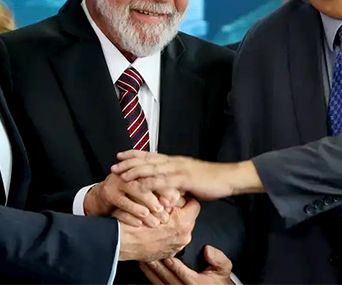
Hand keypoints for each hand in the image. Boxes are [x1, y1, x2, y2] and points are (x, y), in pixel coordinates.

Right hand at [85, 172, 180, 225]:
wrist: (98, 199)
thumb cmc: (124, 196)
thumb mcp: (141, 192)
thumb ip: (158, 193)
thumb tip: (180, 199)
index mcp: (139, 170)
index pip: (157, 173)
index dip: (168, 185)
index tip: (179, 197)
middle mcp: (129, 173)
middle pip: (147, 178)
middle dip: (160, 193)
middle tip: (170, 207)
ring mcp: (118, 181)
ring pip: (135, 188)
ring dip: (147, 202)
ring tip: (158, 214)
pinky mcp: (108, 193)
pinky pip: (121, 201)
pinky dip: (132, 210)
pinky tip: (141, 218)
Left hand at [112, 151, 254, 200]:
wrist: (228, 178)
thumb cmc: (211, 180)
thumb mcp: (190, 179)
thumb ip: (177, 181)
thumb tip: (167, 187)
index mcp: (174, 161)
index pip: (150, 155)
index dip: (134, 155)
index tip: (120, 155)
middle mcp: (174, 162)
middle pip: (147, 160)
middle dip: (129, 162)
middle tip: (114, 166)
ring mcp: (178, 169)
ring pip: (152, 168)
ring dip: (135, 171)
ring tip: (121, 175)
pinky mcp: (184, 179)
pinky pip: (163, 180)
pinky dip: (149, 182)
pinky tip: (139, 185)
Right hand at [119, 198, 200, 261]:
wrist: (120, 243)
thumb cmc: (133, 222)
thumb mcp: (152, 202)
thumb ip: (169, 197)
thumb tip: (178, 193)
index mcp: (183, 222)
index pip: (194, 204)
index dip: (185, 197)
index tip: (178, 196)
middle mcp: (183, 236)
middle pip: (188, 217)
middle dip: (179, 211)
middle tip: (165, 206)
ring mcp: (176, 246)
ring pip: (180, 228)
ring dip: (172, 223)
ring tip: (159, 219)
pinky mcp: (168, 253)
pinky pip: (172, 239)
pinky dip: (166, 234)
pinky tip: (155, 230)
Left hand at [140, 245, 233, 283]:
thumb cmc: (219, 283)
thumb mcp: (224, 269)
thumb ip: (218, 258)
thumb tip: (207, 250)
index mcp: (195, 283)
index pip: (179, 271)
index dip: (170, 261)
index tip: (163, 251)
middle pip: (166, 276)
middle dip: (156, 264)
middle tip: (147, 253)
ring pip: (160, 283)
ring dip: (151, 272)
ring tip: (143, 260)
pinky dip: (152, 278)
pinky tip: (146, 270)